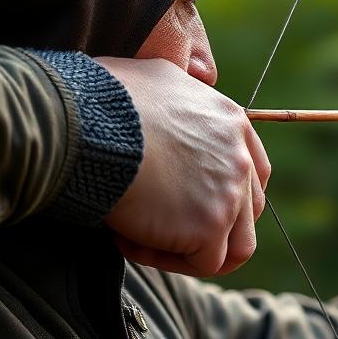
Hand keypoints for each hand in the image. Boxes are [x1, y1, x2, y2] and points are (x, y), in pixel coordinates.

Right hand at [96, 57, 269, 276]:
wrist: (84, 124)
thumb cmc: (103, 100)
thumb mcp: (157, 76)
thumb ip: (180, 91)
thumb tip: (176, 94)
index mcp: (230, 121)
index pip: (253, 171)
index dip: (225, 195)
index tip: (184, 203)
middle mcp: (239, 156)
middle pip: (247, 212)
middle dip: (205, 225)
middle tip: (157, 221)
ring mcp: (230, 192)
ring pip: (234, 246)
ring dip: (192, 250)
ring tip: (144, 238)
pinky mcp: (210, 224)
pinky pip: (201, 263)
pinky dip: (163, 258)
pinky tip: (126, 239)